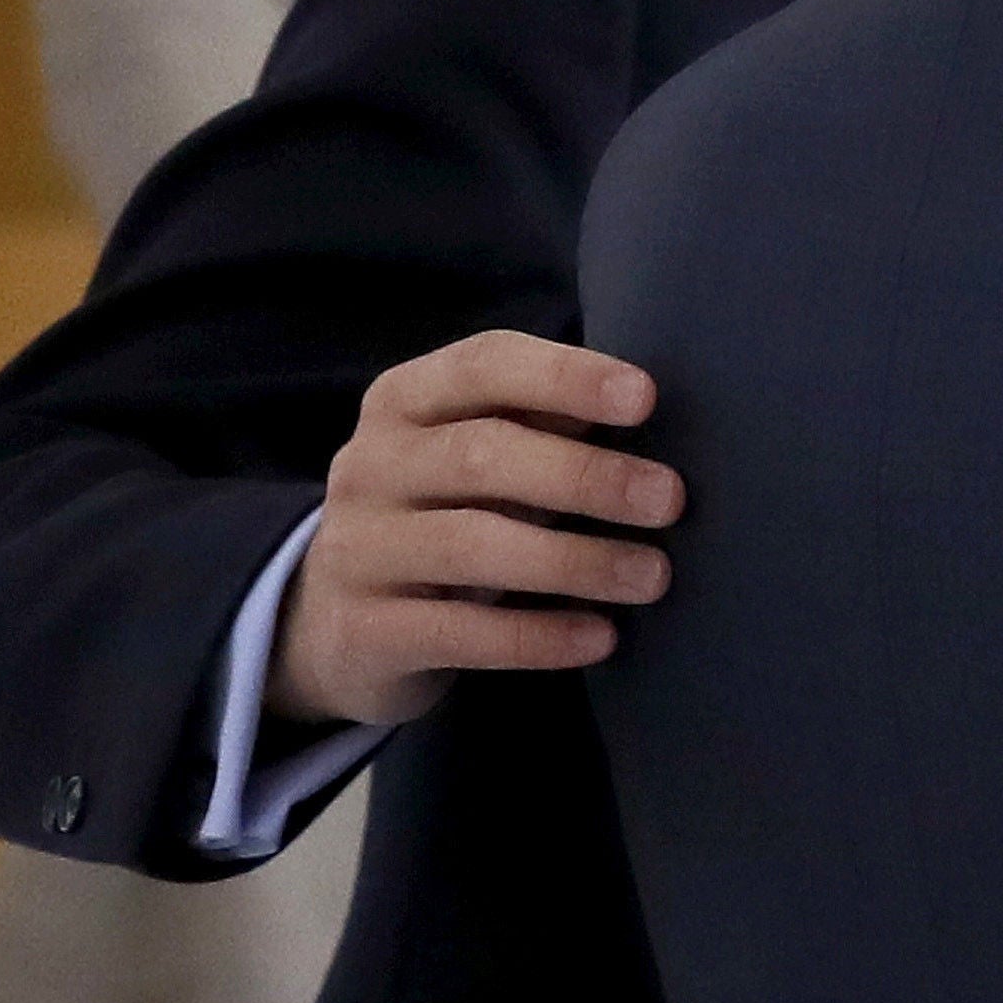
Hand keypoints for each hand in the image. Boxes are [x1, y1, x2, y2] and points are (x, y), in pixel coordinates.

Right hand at [266, 334, 680, 726]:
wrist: (332, 621)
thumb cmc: (445, 511)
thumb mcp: (481, 456)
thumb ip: (545, 422)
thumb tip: (647, 405)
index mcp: (405, 401)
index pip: (483, 366)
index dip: (565, 377)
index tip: (644, 398)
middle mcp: (370, 466)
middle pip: (482, 455)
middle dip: (585, 475)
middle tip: (669, 500)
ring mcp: (357, 549)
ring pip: (471, 545)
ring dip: (575, 559)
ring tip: (653, 575)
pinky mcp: (362, 631)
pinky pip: (458, 631)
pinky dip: (537, 635)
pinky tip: (601, 636)